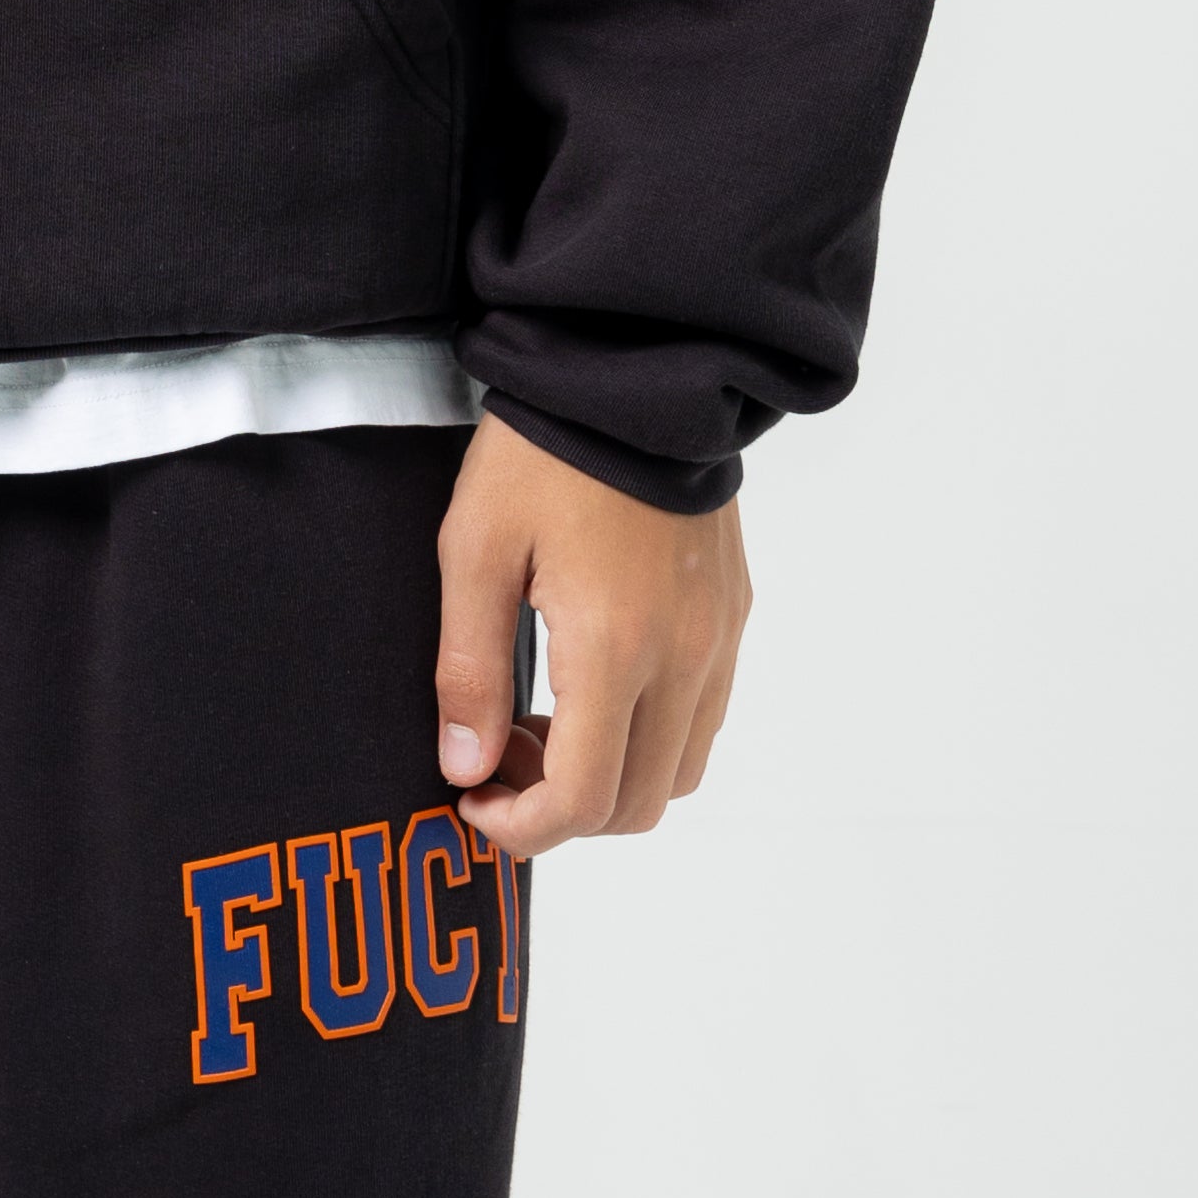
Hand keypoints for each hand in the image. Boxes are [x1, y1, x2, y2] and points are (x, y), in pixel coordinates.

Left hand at [432, 413, 749, 861]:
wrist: (634, 368)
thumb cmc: (542, 453)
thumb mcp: (475, 549)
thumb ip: (469, 669)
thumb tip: (464, 768)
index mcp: (614, 647)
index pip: (583, 799)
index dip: (521, 829)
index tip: (470, 801)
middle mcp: (683, 659)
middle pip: (637, 806)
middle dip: (561, 813)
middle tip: (497, 757)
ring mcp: (718, 640)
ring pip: (679, 772)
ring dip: (611, 780)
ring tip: (541, 721)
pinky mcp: (732, 614)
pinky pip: (703, 718)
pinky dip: (650, 737)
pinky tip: (592, 684)